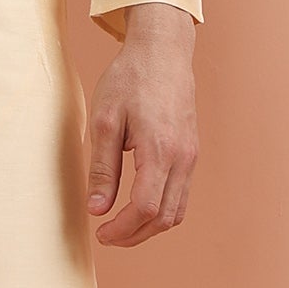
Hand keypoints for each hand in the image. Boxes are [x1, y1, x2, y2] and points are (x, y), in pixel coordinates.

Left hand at [86, 3, 197, 245]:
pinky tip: (138, 205)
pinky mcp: (191, 152)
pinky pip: (181, 194)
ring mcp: (191, 156)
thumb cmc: (130, 79)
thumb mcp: (105, 121)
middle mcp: (183, 158)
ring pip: (177, 211)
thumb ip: (101, 168)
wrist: (162, 51)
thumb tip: (97, 209)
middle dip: (134, 235)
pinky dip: (162, 210)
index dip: (122, 229)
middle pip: (165, 218)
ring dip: (150, 227)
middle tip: (106, 236)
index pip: (145, 208)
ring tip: (120, 226)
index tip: (100, 232)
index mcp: (160, 150)